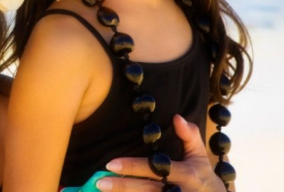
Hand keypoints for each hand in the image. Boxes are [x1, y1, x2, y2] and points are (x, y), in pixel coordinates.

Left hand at [95, 115, 224, 190]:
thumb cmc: (203, 179)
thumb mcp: (200, 158)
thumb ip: (190, 137)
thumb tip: (177, 117)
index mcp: (187, 174)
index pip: (156, 168)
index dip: (134, 167)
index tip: (111, 163)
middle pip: (148, 189)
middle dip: (123, 186)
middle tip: (99, 181)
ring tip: (101, 190)